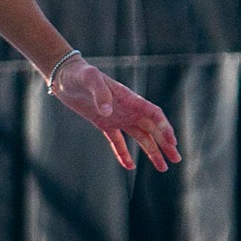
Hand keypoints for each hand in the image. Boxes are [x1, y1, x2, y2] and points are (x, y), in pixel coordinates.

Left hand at [50, 57, 181, 171]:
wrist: (64, 76)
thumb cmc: (79, 73)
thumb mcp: (90, 79)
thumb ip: (100, 93)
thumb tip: (107, 112)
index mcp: (129, 98)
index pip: (153, 114)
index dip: (164, 128)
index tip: (172, 142)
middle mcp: (128, 109)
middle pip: (152, 129)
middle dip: (165, 144)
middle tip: (176, 159)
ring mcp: (117, 117)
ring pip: (140, 137)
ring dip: (152, 151)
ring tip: (162, 167)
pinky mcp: (103, 124)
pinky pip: (117, 141)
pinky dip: (123, 154)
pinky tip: (130, 167)